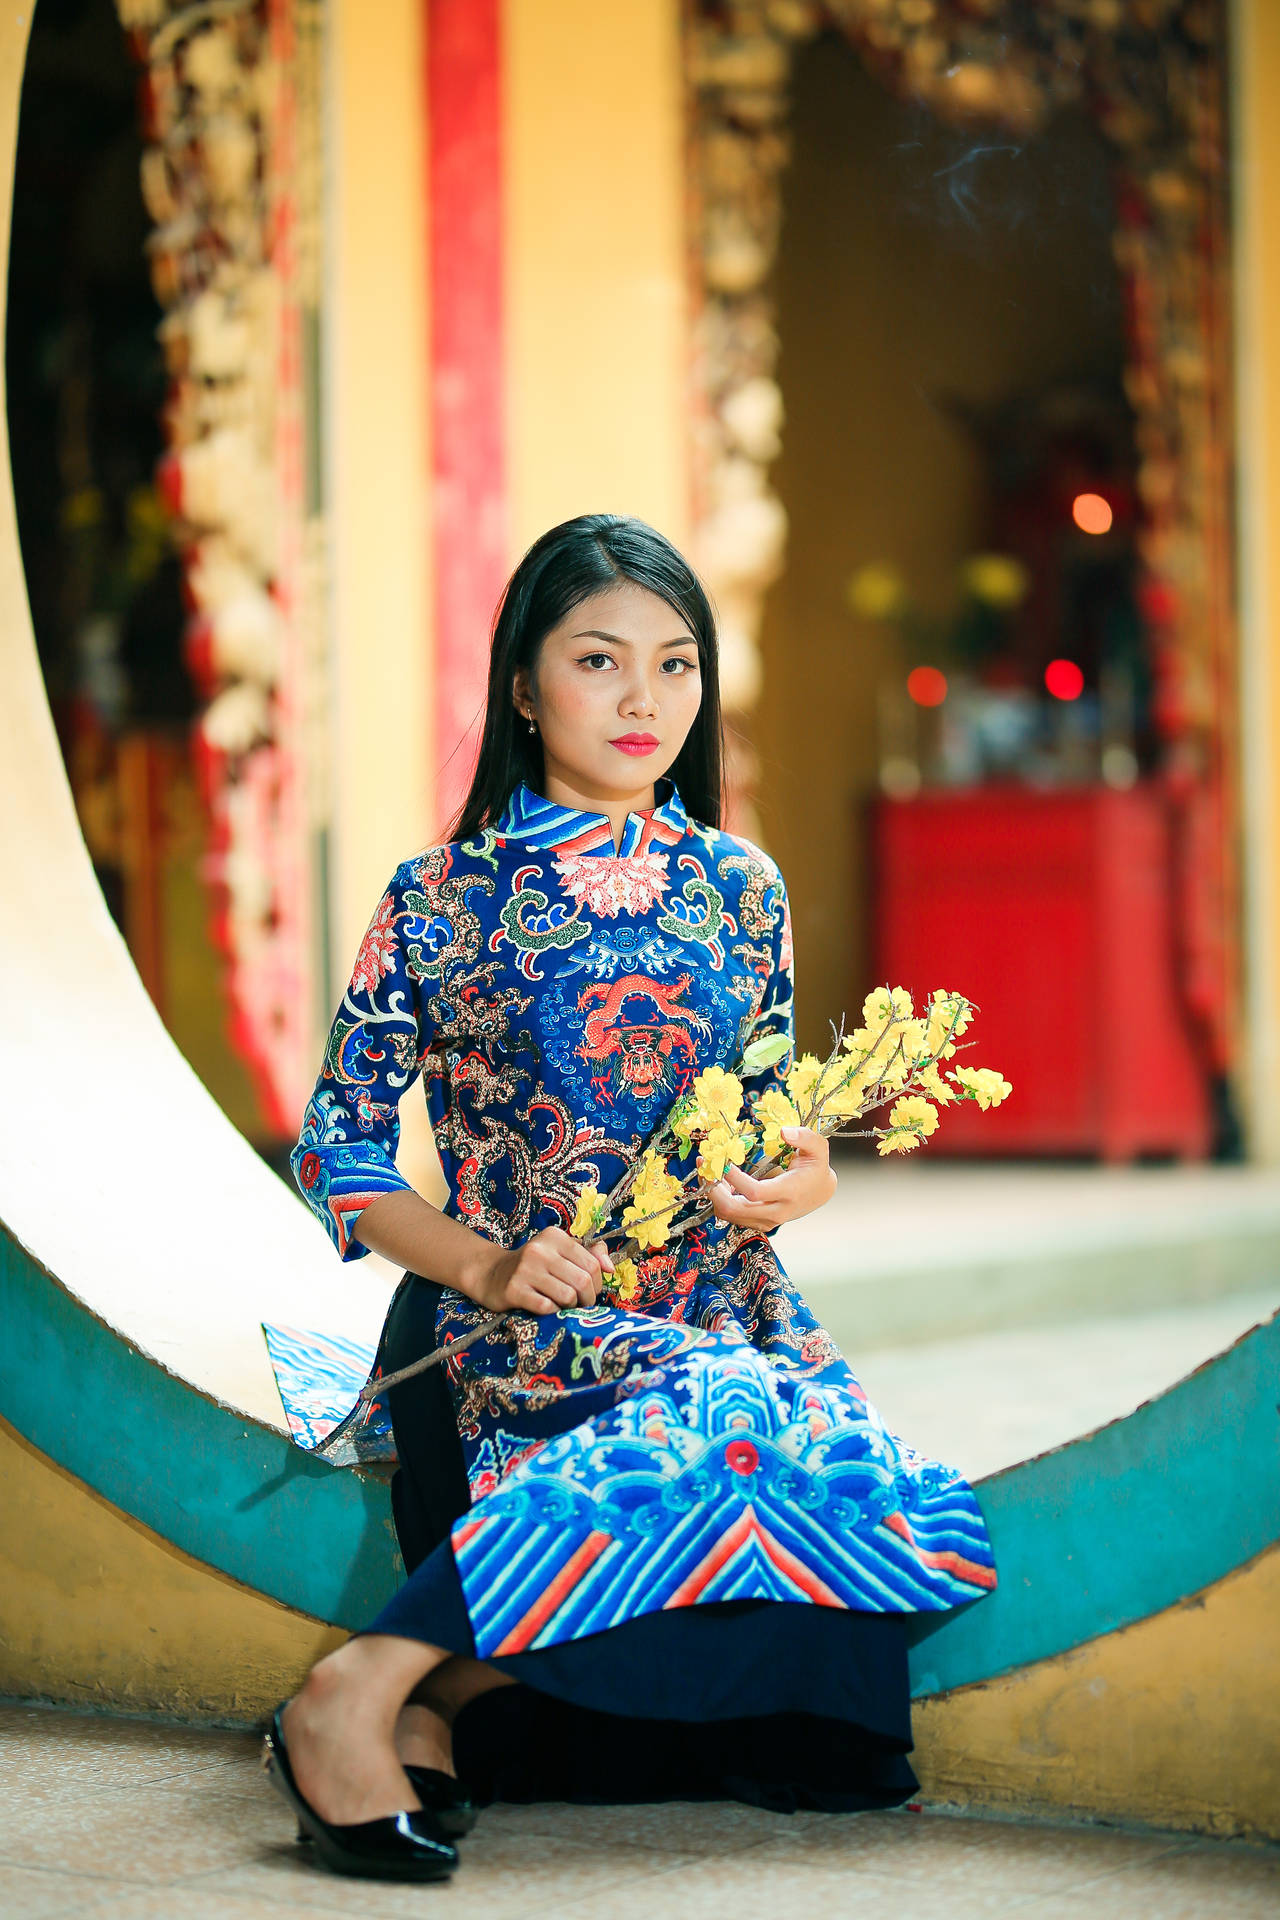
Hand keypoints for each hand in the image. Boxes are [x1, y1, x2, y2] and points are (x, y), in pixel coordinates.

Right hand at [470, 1227, 612, 1315]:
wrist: (491, 1274)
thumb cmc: (533, 1265)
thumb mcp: (559, 1251)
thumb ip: (589, 1254)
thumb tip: (610, 1268)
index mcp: (555, 1237)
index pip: (592, 1264)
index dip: (597, 1283)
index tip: (589, 1290)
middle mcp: (540, 1250)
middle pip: (582, 1281)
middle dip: (587, 1298)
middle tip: (580, 1303)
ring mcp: (525, 1270)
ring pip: (567, 1296)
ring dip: (570, 1306)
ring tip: (563, 1305)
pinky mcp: (514, 1290)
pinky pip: (547, 1307)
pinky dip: (553, 1312)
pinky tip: (547, 1307)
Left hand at [707, 1127, 834, 1232]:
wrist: (818, 1192)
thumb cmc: (815, 1167)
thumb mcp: (817, 1148)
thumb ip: (805, 1137)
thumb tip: (784, 1131)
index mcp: (789, 1192)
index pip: (755, 1192)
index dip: (734, 1178)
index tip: (722, 1161)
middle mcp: (777, 1211)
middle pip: (735, 1209)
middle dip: (714, 1189)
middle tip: (705, 1166)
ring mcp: (767, 1220)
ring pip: (729, 1215)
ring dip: (714, 1194)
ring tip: (710, 1170)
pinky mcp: (759, 1223)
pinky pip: (732, 1216)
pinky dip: (720, 1200)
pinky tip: (720, 1181)